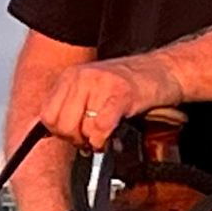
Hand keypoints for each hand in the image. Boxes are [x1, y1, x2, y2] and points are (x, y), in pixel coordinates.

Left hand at [31, 54, 169, 153]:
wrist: (165, 69)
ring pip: (82, 129)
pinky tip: (115, 135)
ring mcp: (100, 82)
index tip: (77, 136)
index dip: (61, 134)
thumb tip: (46, 134)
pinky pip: (101, 127)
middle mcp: (81, 76)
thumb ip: (70, 109)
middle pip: (62, 125)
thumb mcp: (92, 92)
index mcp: (70, 76)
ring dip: (95, 140)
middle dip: (77, 139)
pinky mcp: (121, 93)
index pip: (46, 116)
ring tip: (107, 134)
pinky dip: (106, 139)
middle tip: (93, 138)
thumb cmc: (129, 86)